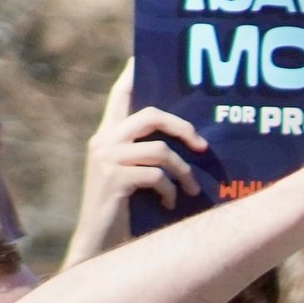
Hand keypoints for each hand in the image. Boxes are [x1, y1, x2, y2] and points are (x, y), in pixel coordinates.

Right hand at [63, 61, 209, 267]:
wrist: (100, 246)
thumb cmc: (128, 214)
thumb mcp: (137, 178)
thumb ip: (151, 157)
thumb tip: (194, 145)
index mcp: (108, 137)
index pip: (120, 96)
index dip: (133, 75)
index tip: (143, 57)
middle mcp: (104, 142)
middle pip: (151, 115)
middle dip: (184, 128)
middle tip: (202, 147)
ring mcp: (107, 159)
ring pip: (160, 150)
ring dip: (184, 172)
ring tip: (191, 190)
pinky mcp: (114, 179)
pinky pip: (156, 175)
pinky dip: (170, 191)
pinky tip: (169, 202)